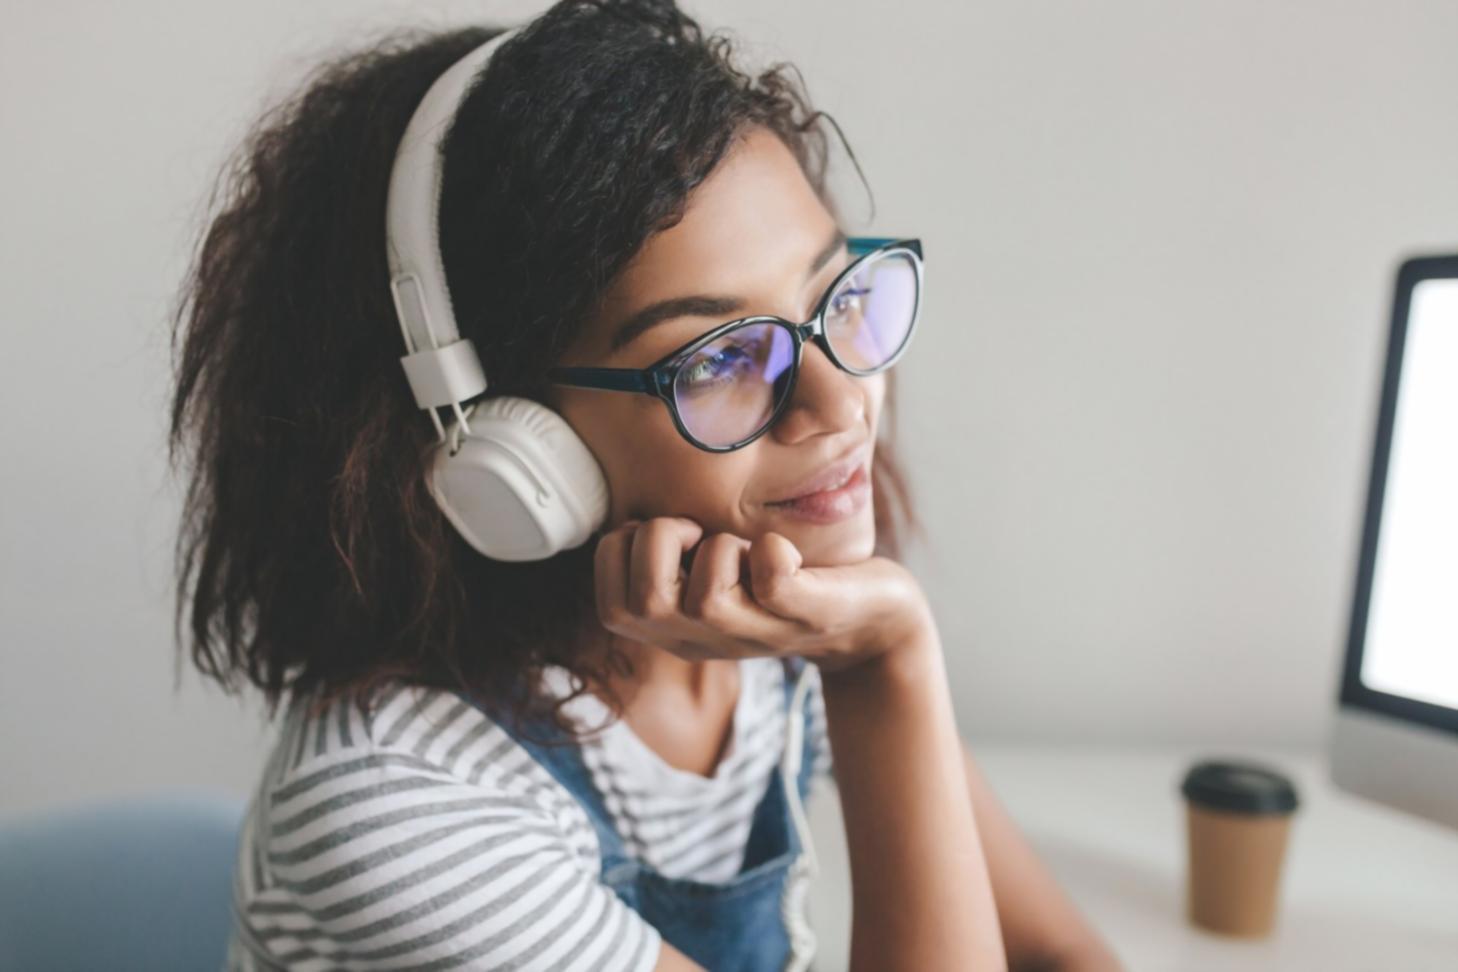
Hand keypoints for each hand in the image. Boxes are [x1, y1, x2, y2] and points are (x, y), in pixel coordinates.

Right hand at [592, 516, 933, 673]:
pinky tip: (780, 548)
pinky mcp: (808, 615)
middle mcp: (706, 640)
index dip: (625, 550)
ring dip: (720, 549)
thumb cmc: (778, 581)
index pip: (610, 601)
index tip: (671, 534)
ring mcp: (757, 633)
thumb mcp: (709, 575)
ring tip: (744, 546)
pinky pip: (774, 583)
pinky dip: (772, 553)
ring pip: (704, 599)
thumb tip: (629, 510)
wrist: (867, 624)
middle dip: (659, 542)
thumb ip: (667, 555)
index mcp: (674, 630)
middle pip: (641, 604)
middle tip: (701, 532)